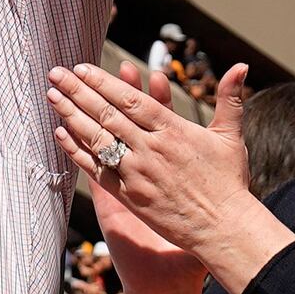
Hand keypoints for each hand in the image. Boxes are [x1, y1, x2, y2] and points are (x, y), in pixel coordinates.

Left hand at [52, 59, 262, 285]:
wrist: (223, 228)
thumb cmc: (228, 182)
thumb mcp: (231, 136)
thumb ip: (230, 99)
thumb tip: (241, 65)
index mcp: (173, 131)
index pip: (131, 100)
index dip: (103, 82)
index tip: (82, 68)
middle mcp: (151, 149)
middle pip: (107, 114)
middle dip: (78, 91)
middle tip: (56, 73)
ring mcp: (138, 173)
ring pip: (98, 139)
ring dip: (71, 116)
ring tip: (52, 96)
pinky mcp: (129, 196)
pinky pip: (97, 170)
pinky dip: (78, 151)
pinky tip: (61, 134)